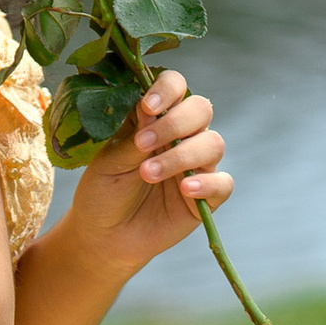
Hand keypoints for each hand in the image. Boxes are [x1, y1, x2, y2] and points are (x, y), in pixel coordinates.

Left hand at [58, 71, 232, 282]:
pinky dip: (207, 183)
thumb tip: (151, 112)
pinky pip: (223, 183)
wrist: (103, 237)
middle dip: (175, 122)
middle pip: (200, 109)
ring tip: (148, 174)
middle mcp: (182, 136)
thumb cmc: (102, 193)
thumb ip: (133, 136)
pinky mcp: (206, 197)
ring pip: (213, 143)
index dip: (168, 89)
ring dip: (181, 155)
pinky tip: (184, 190)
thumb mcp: (109, 161)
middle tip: (144, 145)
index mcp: (156, 119)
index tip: (148, 107)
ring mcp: (197, 165)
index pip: (176, 87)